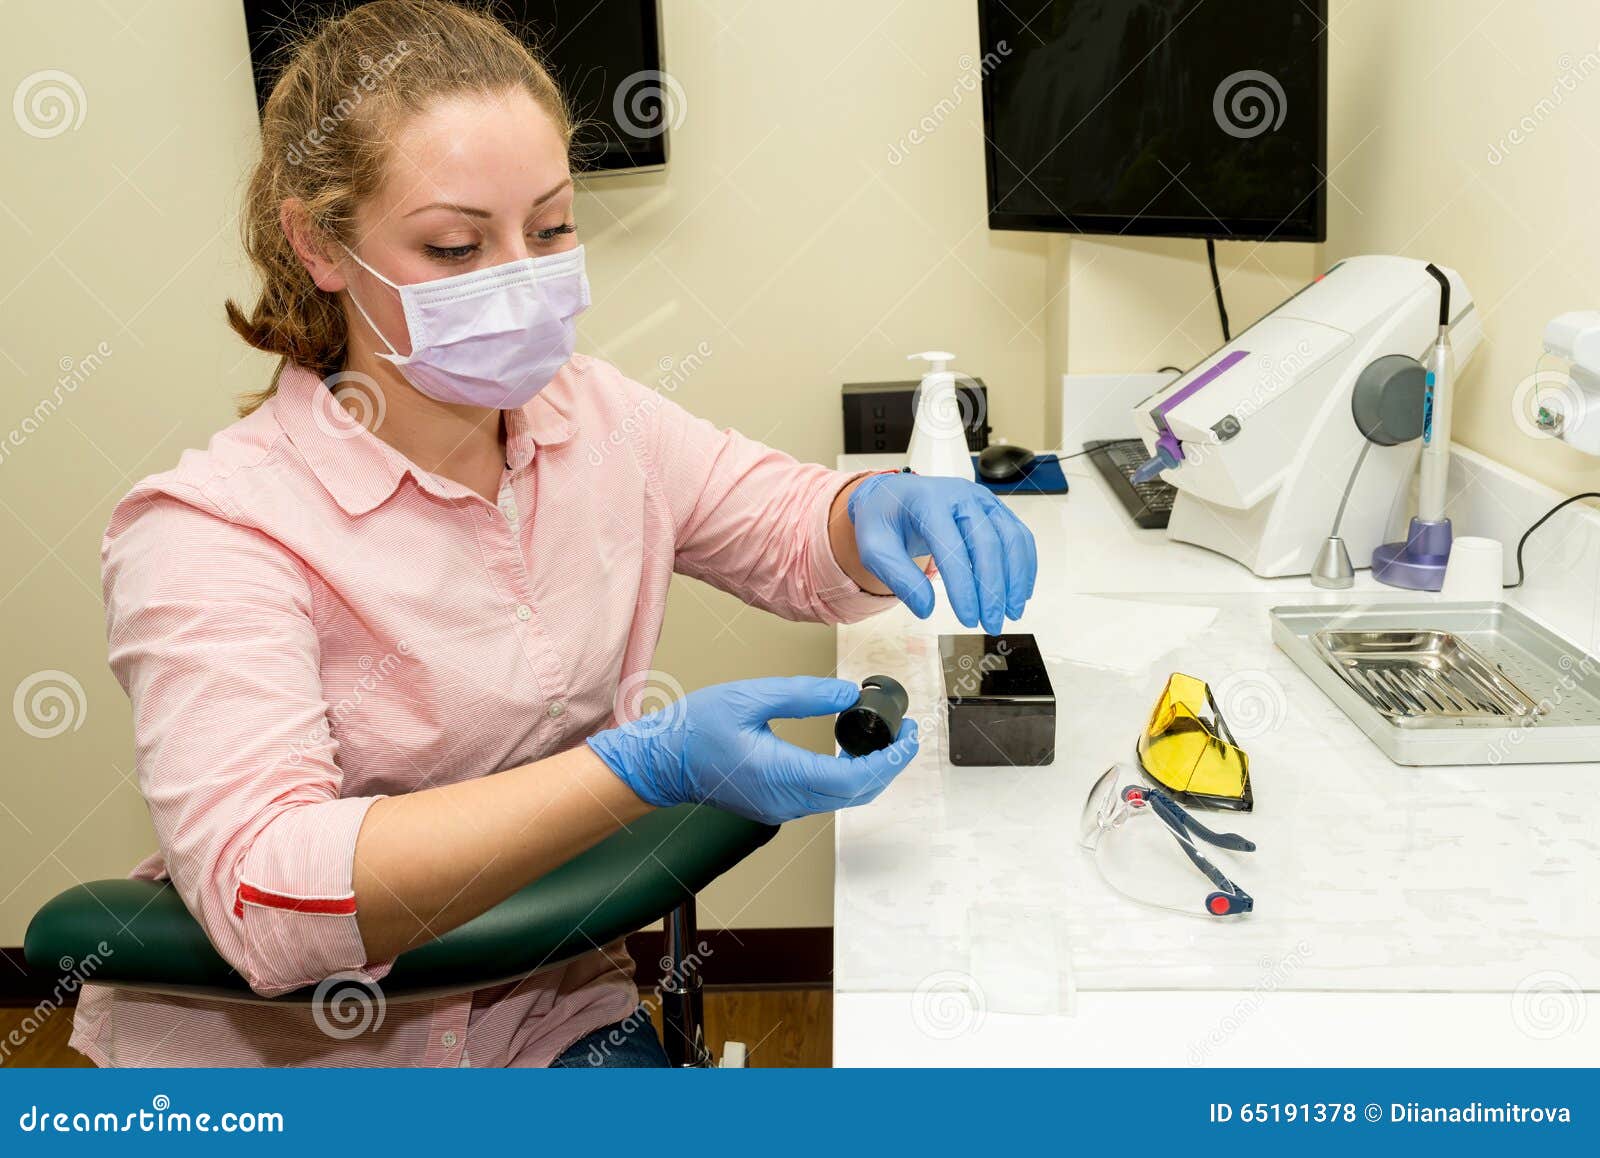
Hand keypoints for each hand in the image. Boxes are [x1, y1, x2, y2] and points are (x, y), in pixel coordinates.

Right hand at [587, 676, 918, 824]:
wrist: (661, 762)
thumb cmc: (695, 730)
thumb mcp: (750, 697)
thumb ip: (802, 695)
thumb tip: (847, 694)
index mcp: (782, 775)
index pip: (855, 778)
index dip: (890, 760)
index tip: (909, 735)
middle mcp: (787, 800)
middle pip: (857, 793)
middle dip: (890, 764)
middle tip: (907, 732)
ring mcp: (783, 807)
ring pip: (844, 798)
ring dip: (871, 771)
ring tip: (887, 738)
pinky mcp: (778, 804)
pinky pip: (826, 796)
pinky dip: (850, 776)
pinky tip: (853, 750)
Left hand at [848, 471, 1036, 635]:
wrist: (895, 496)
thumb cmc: (884, 522)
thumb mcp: (874, 549)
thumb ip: (898, 577)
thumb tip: (926, 609)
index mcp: (928, 502)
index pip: (952, 547)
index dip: (963, 587)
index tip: (968, 619)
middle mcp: (960, 495)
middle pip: (987, 543)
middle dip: (993, 589)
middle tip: (992, 624)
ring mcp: (982, 499)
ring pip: (1010, 538)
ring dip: (1015, 579)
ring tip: (1012, 613)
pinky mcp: (995, 508)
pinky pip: (1018, 535)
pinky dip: (1024, 564)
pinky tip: (1019, 592)